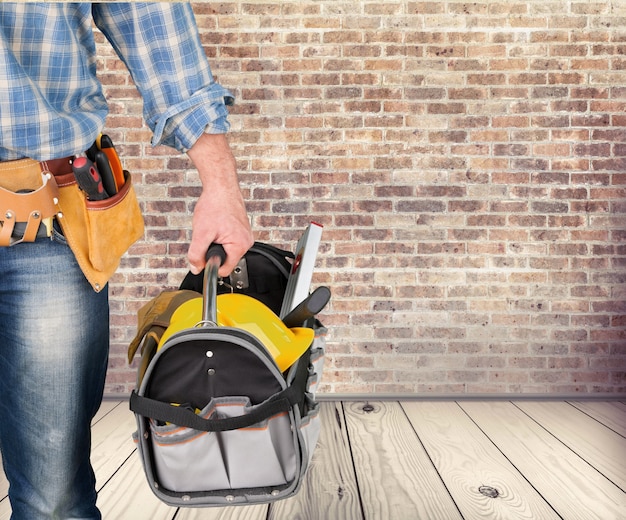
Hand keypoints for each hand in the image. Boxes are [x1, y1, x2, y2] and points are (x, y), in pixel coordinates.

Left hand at [186, 133, 253, 275]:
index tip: (203, 255)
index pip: (224, 270)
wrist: (221, 186)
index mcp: (240, 246)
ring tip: (213, 227)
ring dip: (216, 242)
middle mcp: (247, 242)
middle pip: (225, 260)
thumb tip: (196, 268)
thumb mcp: (201, 233)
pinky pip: (229, 242)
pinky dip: (220, 236)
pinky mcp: (242, 230)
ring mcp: (246, 236)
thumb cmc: (215, 205)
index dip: (210, 264)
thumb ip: (196, 255)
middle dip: (213, 251)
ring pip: (226, 250)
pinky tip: (217, 224)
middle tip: (209, 235)